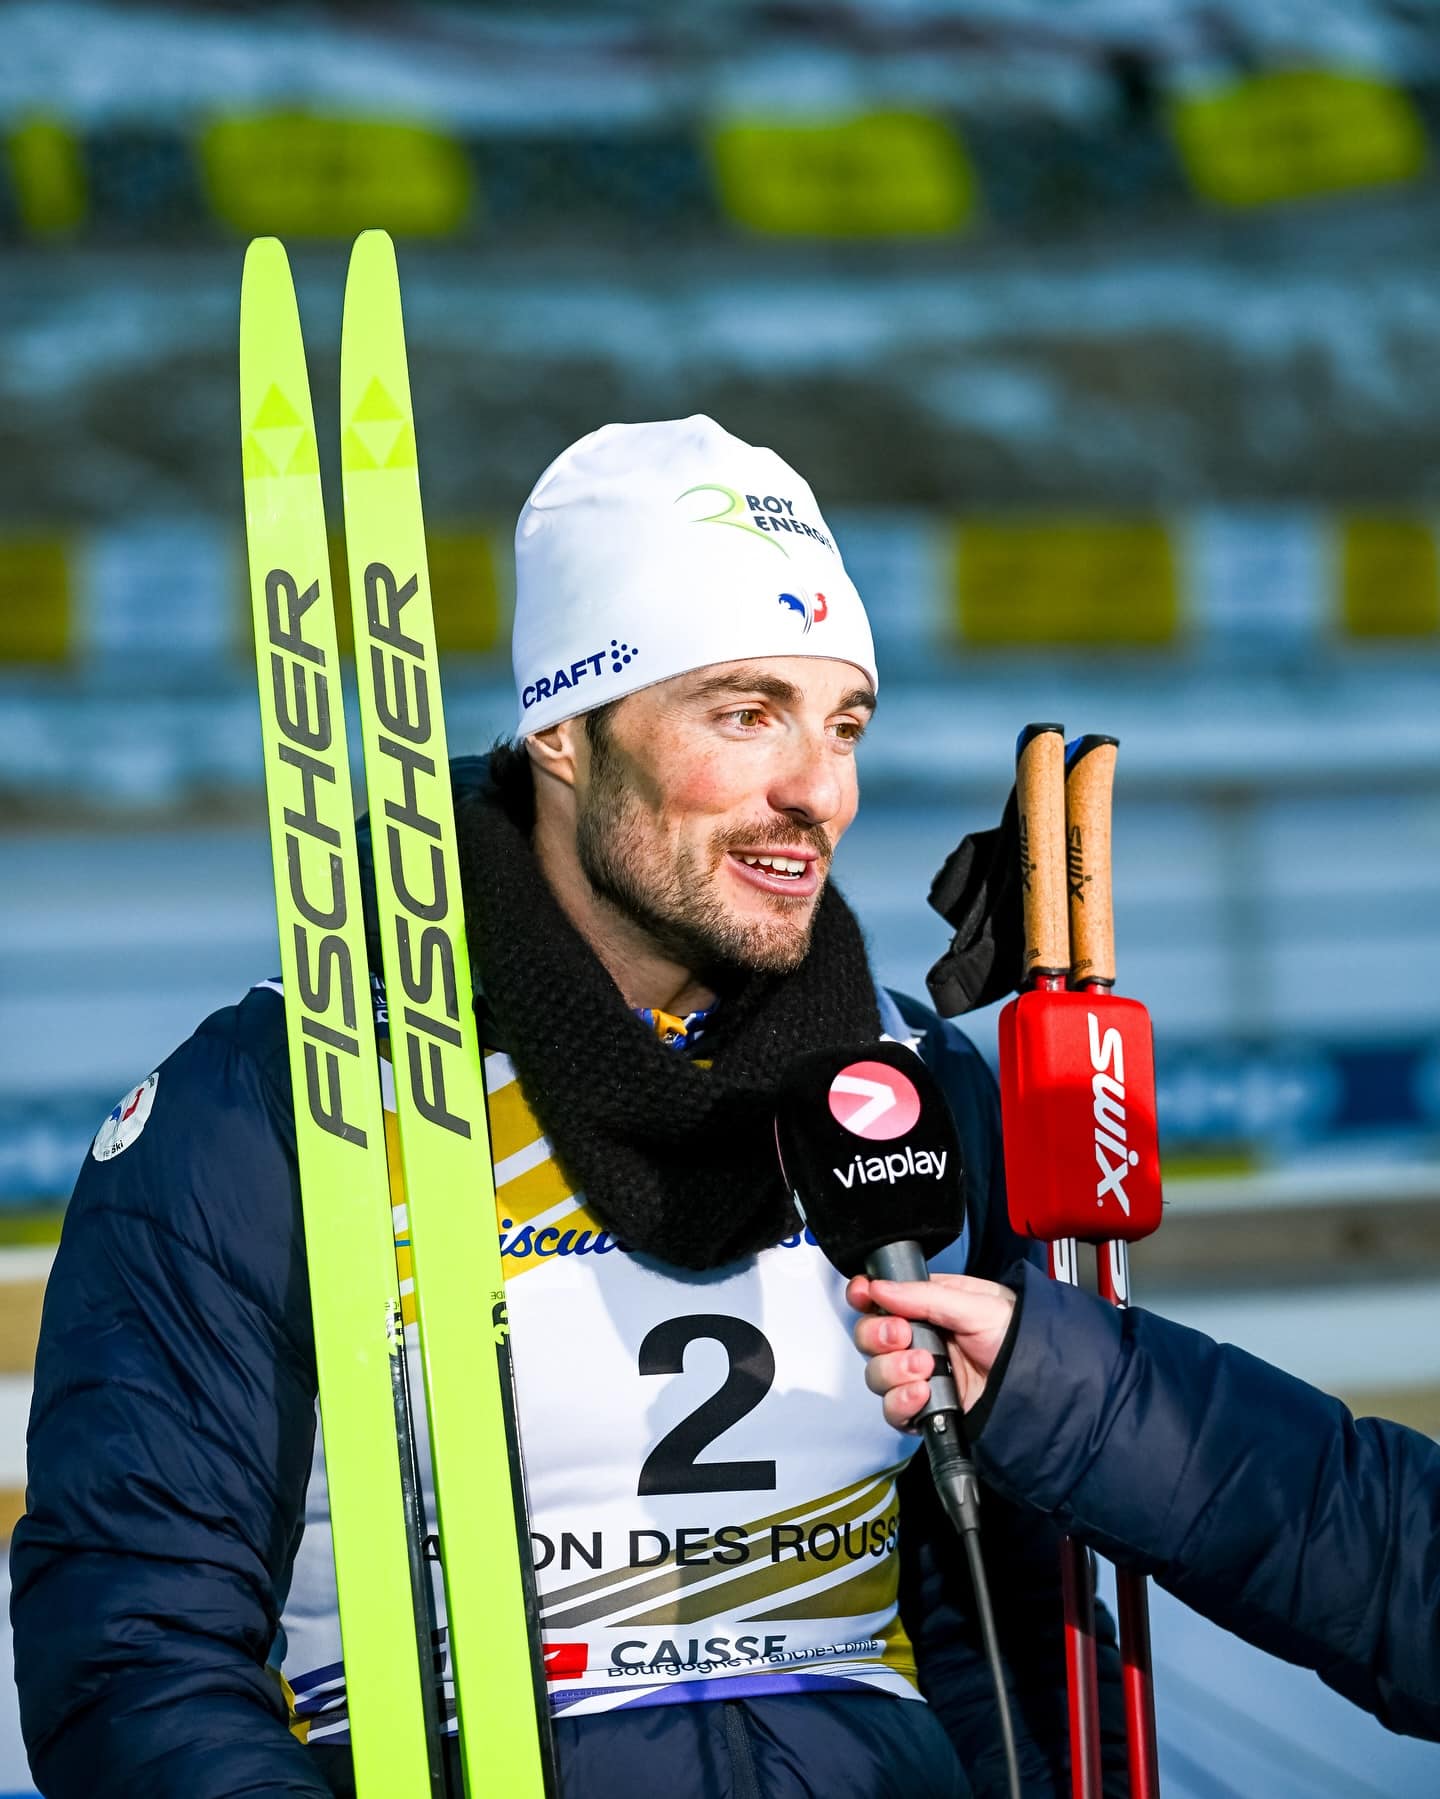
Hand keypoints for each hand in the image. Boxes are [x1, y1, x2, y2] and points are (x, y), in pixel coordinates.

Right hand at [847, 1273, 1017, 1429]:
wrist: (1044, 1388)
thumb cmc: (1022, 1338)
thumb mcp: (978, 1306)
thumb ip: (926, 1296)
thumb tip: (880, 1288)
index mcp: (930, 1306)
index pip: (883, 1299)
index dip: (865, 1297)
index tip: (863, 1296)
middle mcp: (921, 1340)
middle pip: (870, 1338)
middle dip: (879, 1335)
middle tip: (901, 1335)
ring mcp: (921, 1376)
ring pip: (877, 1375)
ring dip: (893, 1370)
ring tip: (924, 1367)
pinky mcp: (927, 1410)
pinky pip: (893, 1410)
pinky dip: (901, 1402)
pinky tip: (923, 1394)